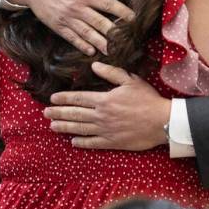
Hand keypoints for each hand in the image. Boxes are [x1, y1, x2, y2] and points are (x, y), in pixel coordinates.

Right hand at [6, 0, 133, 55]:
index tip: (135, 20)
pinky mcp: (59, 26)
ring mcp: (68, 18)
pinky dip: (82, 45)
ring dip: (101, 43)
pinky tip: (92, 52)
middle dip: (115, 33)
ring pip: (88, 33)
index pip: (109, 5)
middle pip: (100, 23)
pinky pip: (72, 38)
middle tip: (128, 42)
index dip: (123, 12)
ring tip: (113, 52)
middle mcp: (78, 8)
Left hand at [44, 62, 170, 150]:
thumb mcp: (131, 80)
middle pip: (75, 114)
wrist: (162, 122)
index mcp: (105, 99)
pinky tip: (73, 141)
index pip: (79, 98)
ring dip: (65, 127)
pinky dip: (81, 142)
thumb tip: (94, 65)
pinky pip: (93, 143)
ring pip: (80, 129)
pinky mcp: (113, 142)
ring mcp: (106, 130)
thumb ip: (111, 72)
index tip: (53, 98)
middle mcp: (101, 116)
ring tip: (52, 126)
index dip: (64, 98)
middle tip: (45, 113)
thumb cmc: (148, 99)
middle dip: (58, 113)